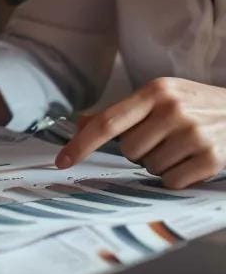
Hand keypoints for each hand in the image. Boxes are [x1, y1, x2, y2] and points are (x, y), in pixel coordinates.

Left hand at [56, 78, 225, 187]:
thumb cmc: (197, 106)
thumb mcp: (162, 97)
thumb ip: (122, 111)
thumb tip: (79, 124)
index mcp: (156, 91)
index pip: (108, 121)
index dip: (82, 143)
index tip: (63, 160)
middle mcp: (174, 109)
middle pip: (128, 150)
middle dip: (140, 151)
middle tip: (163, 139)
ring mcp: (194, 134)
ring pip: (149, 168)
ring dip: (160, 164)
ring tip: (181, 147)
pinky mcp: (212, 158)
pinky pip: (172, 182)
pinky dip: (178, 177)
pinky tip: (193, 161)